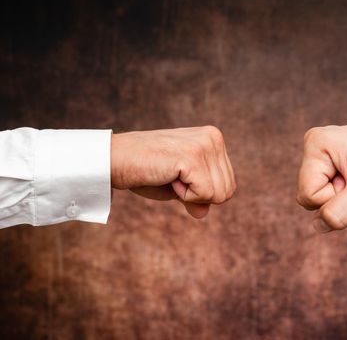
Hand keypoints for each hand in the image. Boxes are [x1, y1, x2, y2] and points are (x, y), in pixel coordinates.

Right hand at [111, 126, 235, 218]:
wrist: (115, 160)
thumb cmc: (144, 171)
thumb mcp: (177, 186)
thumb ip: (197, 196)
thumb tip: (204, 213)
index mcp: (214, 138)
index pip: (228, 184)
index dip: (202, 192)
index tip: (178, 177)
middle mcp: (213, 137)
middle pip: (227, 191)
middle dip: (199, 195)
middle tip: (172, 177)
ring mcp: (204, 145)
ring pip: (219, 194)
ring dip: (191, 195)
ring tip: (170, 175)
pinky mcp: (193, 156)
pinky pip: (205, 194)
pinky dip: (185, 195)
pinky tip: (168, 177)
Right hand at [296, 115, 346, 231]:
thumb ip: (341, 212)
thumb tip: (318, 225)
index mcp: (315, 144)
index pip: (308, 197)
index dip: (334, 199)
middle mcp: (312, 144)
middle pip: (308, 196)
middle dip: (337, 197)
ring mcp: (319, 150)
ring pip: (317, 193)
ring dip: (341, 194)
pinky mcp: (328, 156)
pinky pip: (325, 186)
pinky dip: (344, 188)